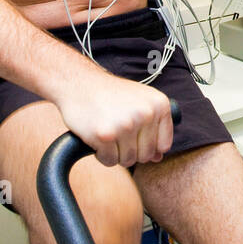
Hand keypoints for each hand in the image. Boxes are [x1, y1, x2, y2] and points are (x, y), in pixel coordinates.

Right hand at [54, 71, 173, 167]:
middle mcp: (146, 113)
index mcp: (159, 104)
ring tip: (108, 133)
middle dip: (130, 151)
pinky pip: (109, 160)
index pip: (163, 145)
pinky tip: (97, 138)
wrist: (79, 82)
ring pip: (128, 160)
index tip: (134, 136)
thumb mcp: (139, 102)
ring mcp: (126, 124)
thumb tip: (158, 158)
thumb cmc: (110, 94)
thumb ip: (153, 128)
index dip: (147, 146)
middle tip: (117, 134)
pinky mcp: (105, 135)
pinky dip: (102, 155)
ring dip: (115, 153)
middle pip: (146, 155)